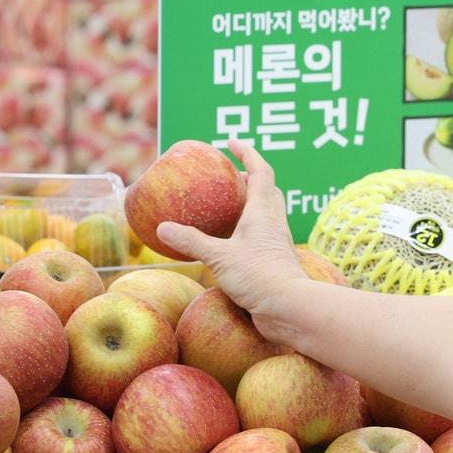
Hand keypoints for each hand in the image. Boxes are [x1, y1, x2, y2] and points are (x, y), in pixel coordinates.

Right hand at [155, 141, 311, 321]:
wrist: (290, 309)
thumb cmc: (259, 277)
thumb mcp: (220, 257)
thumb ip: (192, 241)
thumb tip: (163, 228)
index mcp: (263, 212)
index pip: (260, 171)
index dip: (247, 153)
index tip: (231, 143)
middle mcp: (274, 223)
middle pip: (269, 191)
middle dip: (252, 179)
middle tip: (232, 177)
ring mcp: (277, 244)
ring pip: (269, 214)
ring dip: (253, 205)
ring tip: (230, 208)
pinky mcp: (276, 263)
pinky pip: (263, 238)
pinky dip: (249, 232)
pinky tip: (233, 243)